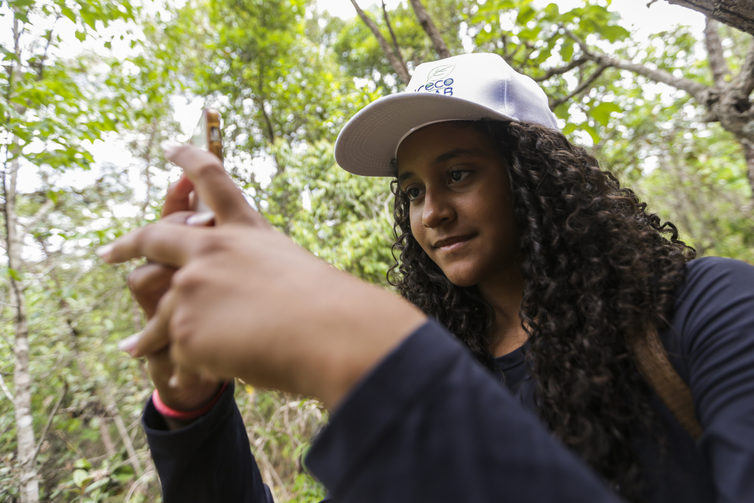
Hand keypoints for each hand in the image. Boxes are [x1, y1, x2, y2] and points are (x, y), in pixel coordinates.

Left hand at [101, 145, 424, 409]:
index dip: (191, 159)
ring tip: (132, 349)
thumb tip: (237, 298)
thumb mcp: (295, 272)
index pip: (213, 181)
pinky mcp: (185, 327)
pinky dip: (186, 369)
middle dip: (127, 245)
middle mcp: (211, 250)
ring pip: (157, 311)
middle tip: (110, 253)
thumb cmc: (333, 309)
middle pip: (156, 238)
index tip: (173, 148)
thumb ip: (256, 275)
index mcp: (246, 230)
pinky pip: (176, 353)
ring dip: (146, 335)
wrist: (334, 334)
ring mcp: (192, 286)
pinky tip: (189, 379)